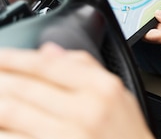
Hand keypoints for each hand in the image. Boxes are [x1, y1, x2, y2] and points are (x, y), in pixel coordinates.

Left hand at [0, 43, 153, 138]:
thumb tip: (49, 50)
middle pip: (25, 88)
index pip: (48, 65)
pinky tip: (3, 125)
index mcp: (101, 88)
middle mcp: (85, 111)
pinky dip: (3, 130)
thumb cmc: (127, 135)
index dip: (15, 58)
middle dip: (0, 79)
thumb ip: (86, 67)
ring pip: (12, 113)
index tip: (0, 55)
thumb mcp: (119, 95)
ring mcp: (66, 136)